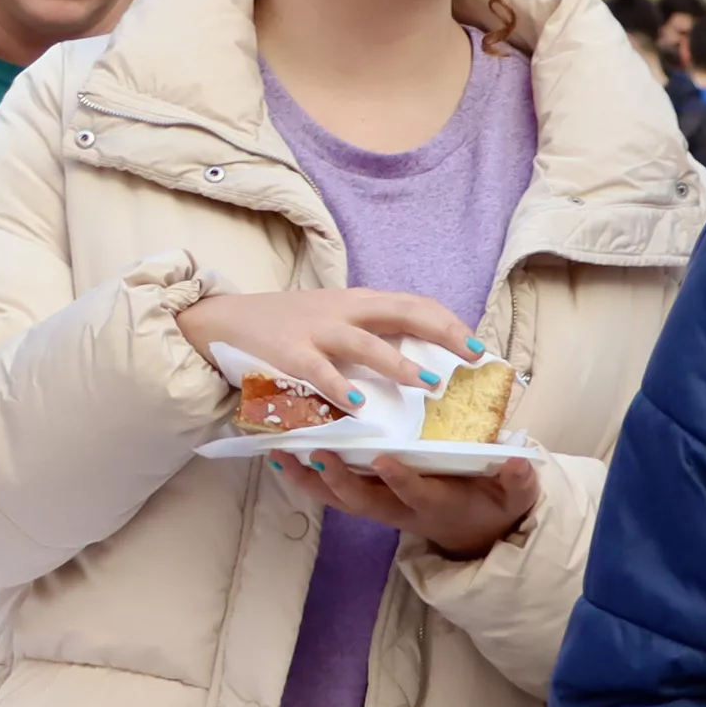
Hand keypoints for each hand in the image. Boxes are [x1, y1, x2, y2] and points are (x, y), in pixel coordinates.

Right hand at [176, 287, 473, 414]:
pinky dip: (342, 387)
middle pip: (404, 313)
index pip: (415, 304)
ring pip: (368, 344)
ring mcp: (317, 331)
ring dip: (401, 365)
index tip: (480, 346)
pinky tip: (361, 404)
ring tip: (429, 385)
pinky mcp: (290, 353)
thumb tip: (416, 355)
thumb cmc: (286, 325)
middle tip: (474, 358)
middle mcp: (344, 310)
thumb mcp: (332, 318)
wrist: (225, 319)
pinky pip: (321, 372)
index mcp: (358, 302)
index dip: (451, 322)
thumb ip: (369, 331)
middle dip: (444, 334)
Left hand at [275, 451, 536, 559]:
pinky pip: (333, 495)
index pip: (416, 493)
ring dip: (311, 481)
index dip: (400, 479)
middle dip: (340, 480)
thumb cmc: (494, 505)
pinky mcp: (369, 503)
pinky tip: (282, 459)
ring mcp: (382, 509)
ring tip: (281, 455)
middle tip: (318, 454)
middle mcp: (402, 510)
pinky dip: (307, 480)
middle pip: (365, 501)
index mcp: (437, 503)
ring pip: (341, 500)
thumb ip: (517, 480)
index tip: (384, 459)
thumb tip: (518, 461)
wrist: (477, 534)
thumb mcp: (515, 496)